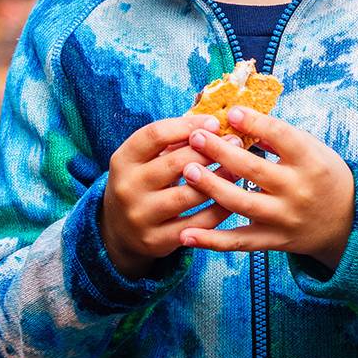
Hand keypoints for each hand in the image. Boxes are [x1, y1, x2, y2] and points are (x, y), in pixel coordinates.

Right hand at [100, 113, 245, 279]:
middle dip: (209, 151)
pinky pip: (195, 224)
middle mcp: (127, 187)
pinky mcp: (155, 241)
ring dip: (218, 180)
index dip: (186, 126)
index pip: (154, 135)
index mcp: (123, 159)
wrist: (119, 231)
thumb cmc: (143, 182)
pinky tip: (232, 197)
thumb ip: (172, 139)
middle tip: (235, 142)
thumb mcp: (145, 159)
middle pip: (175, 164)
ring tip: (238, 168)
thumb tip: (213, 117)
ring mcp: (140, 216)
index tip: (214, 122)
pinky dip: (218, 210)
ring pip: (187, 195)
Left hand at [175, 106, 354, 272]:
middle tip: (196, 137)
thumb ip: (279, 138)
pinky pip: (239, 242)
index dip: (254, 123)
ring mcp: (284, 218)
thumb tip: (240, 118)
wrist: (347, 222)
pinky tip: (186, 234)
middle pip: (253, 169)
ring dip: (211, 187)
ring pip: (241, 203)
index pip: (280, 136)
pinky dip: (211, 241)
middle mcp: (297, 190)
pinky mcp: (274, 240)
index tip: (231, 113)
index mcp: (310, 161)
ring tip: (188, 172)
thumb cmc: (323, 176)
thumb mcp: (313, 150)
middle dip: (220, 151)